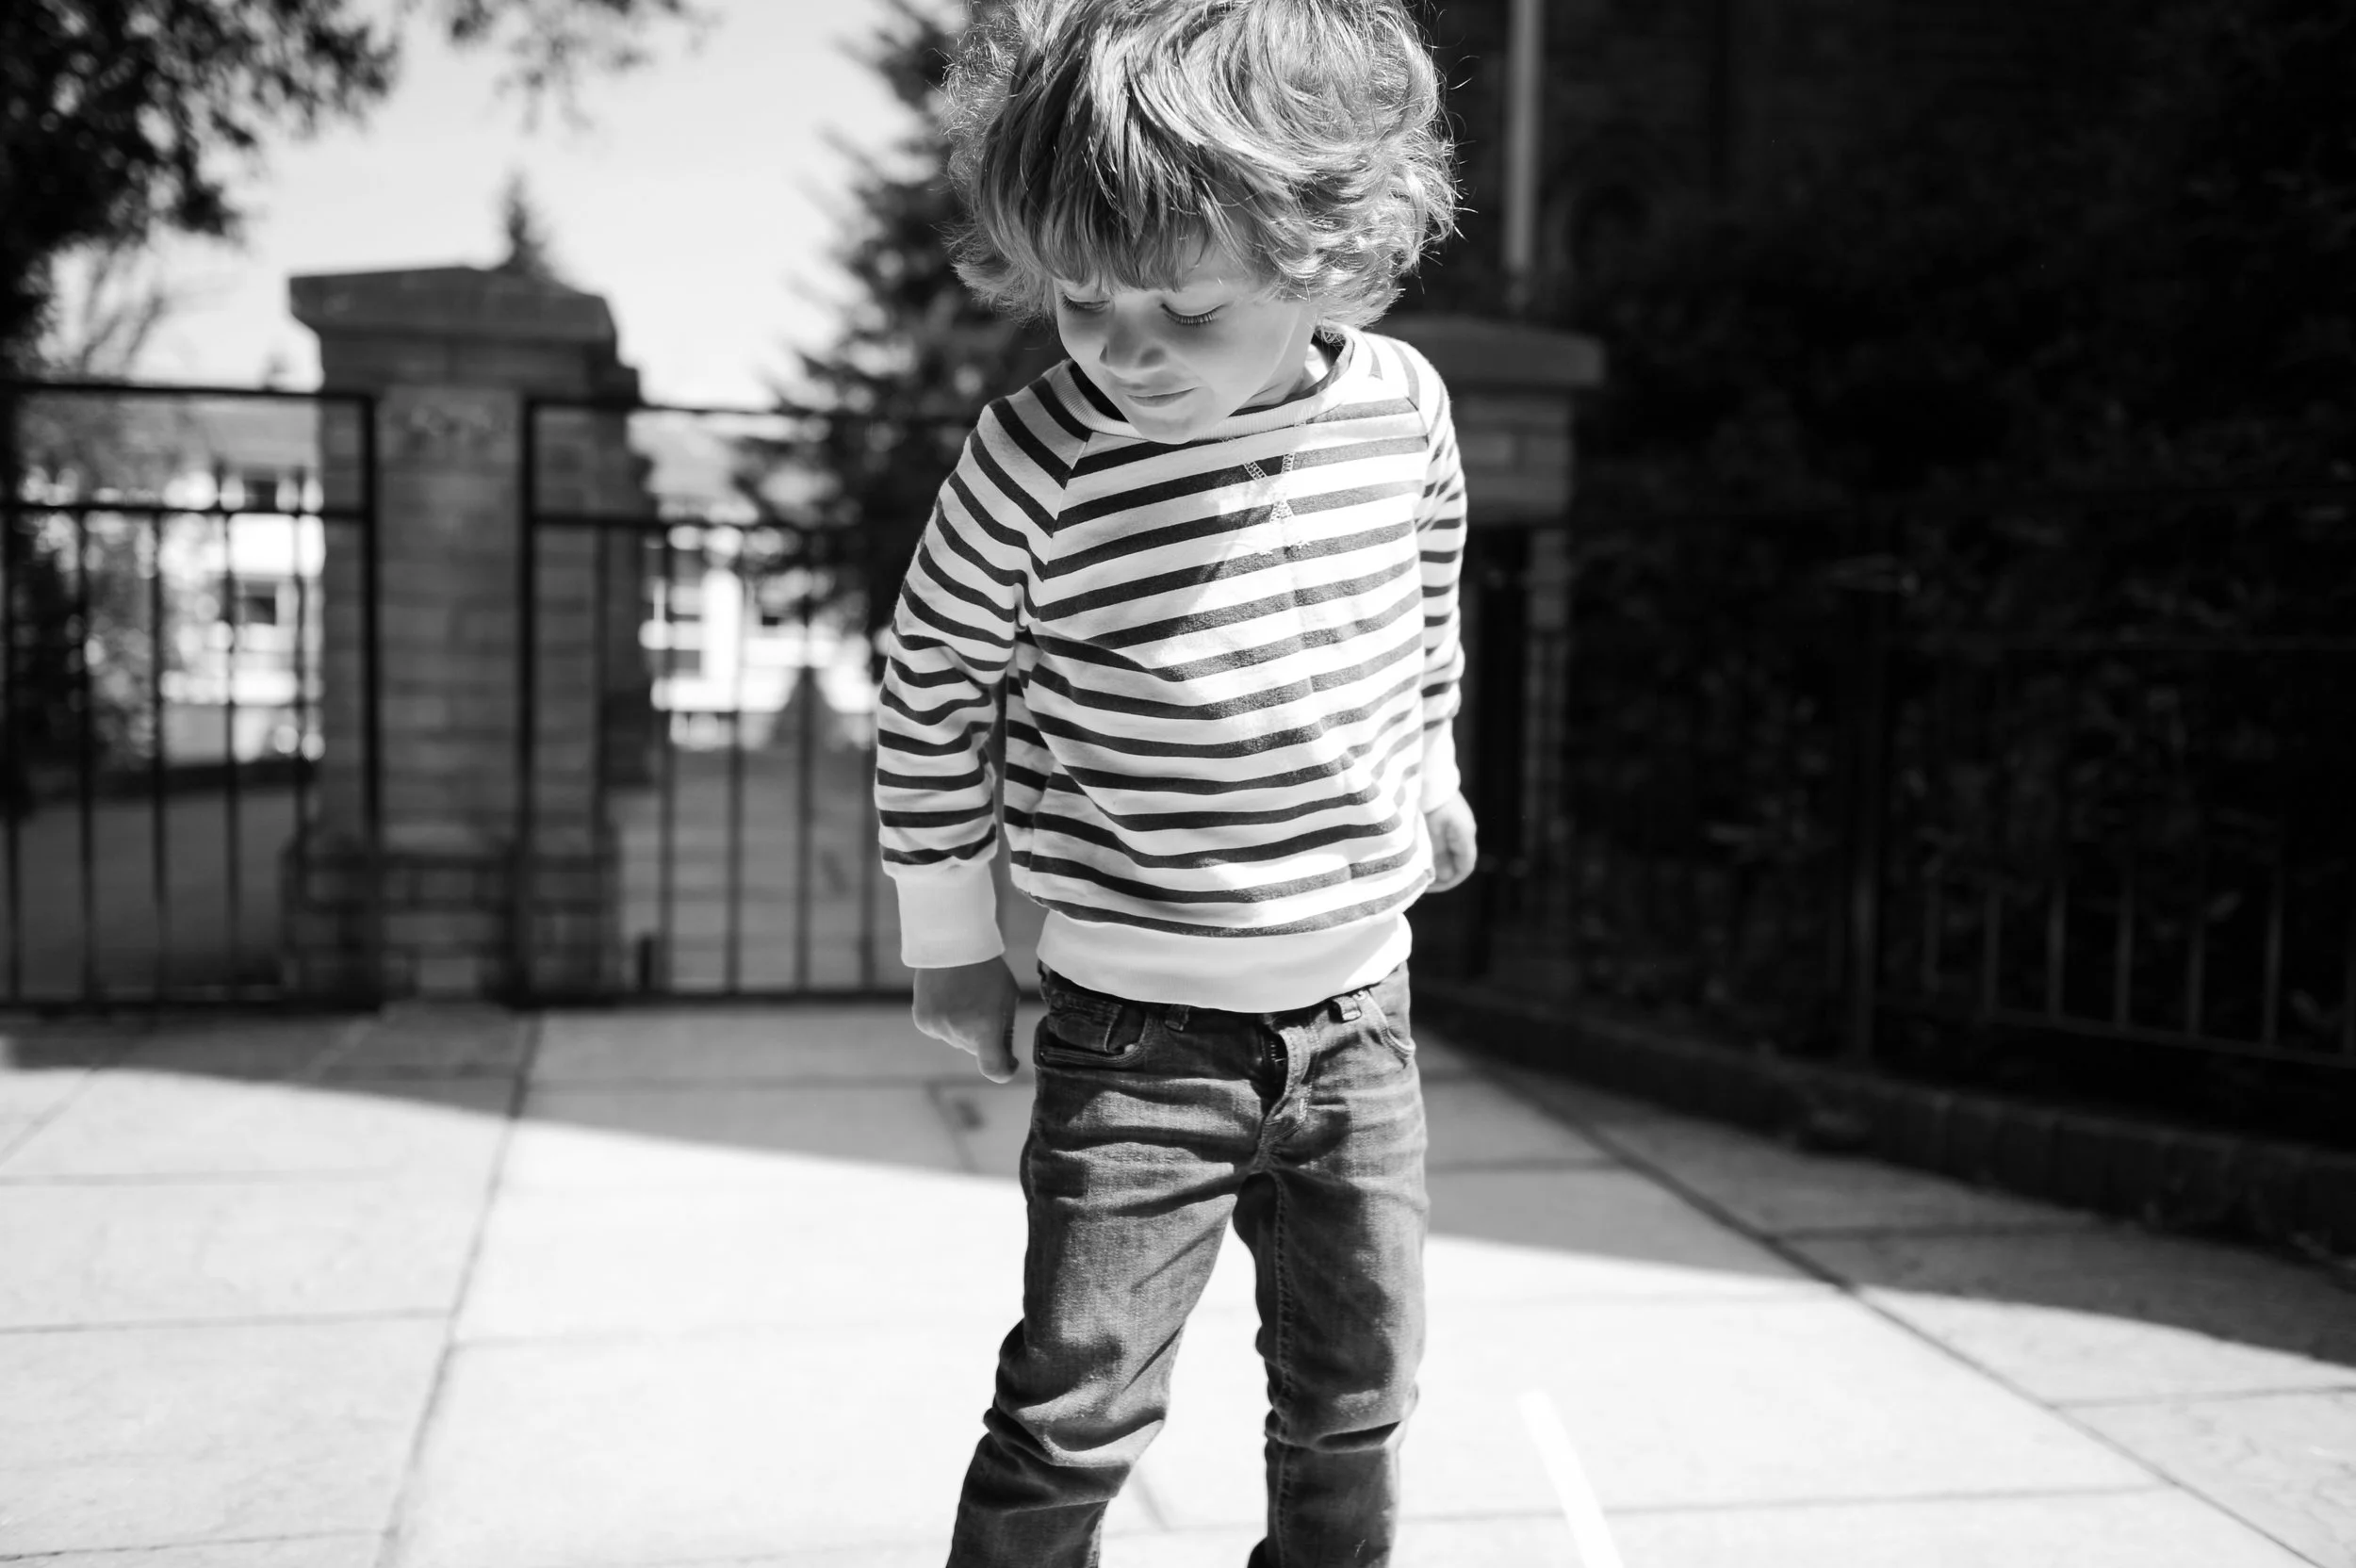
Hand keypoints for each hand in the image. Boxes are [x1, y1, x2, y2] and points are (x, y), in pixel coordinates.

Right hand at [912, 957, 1020, 1082]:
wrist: (951, 944)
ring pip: (957, 1040)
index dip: (1005, 1071)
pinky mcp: (923, 1021)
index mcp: (985, 1028)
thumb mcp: (1007, 998)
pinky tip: (948, 997)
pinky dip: (946, 1020)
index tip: (1011, 1062)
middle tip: (985, 1008)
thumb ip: (1005, 1029)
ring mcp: (938, 1028)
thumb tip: (1004, 1055)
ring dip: (964, 1027)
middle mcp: (959, 1033)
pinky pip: (939, 1030)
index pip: (994, 1069)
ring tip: (964, 996)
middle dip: (984, 1036)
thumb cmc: (987, 970)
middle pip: (976, 1049)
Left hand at [1424, 790, 1478, 892]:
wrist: (1430, 771)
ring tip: (1417, 868)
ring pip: (1450, 851)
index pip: (1465, 867)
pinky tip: (1419, 852)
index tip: (1432, 887)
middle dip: (1441, 874)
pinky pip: (1445, 840)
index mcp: (1465, 834)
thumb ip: (1437, 854)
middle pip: (1457, 861)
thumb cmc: (1429, 799)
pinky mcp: (1449, 817)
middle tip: (1420, 881)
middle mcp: (1465, 830)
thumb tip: (1443, 876)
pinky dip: (1434, 850)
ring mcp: (1458, 823)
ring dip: (1436, 862)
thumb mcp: (1431, 829)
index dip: (1451, 881)